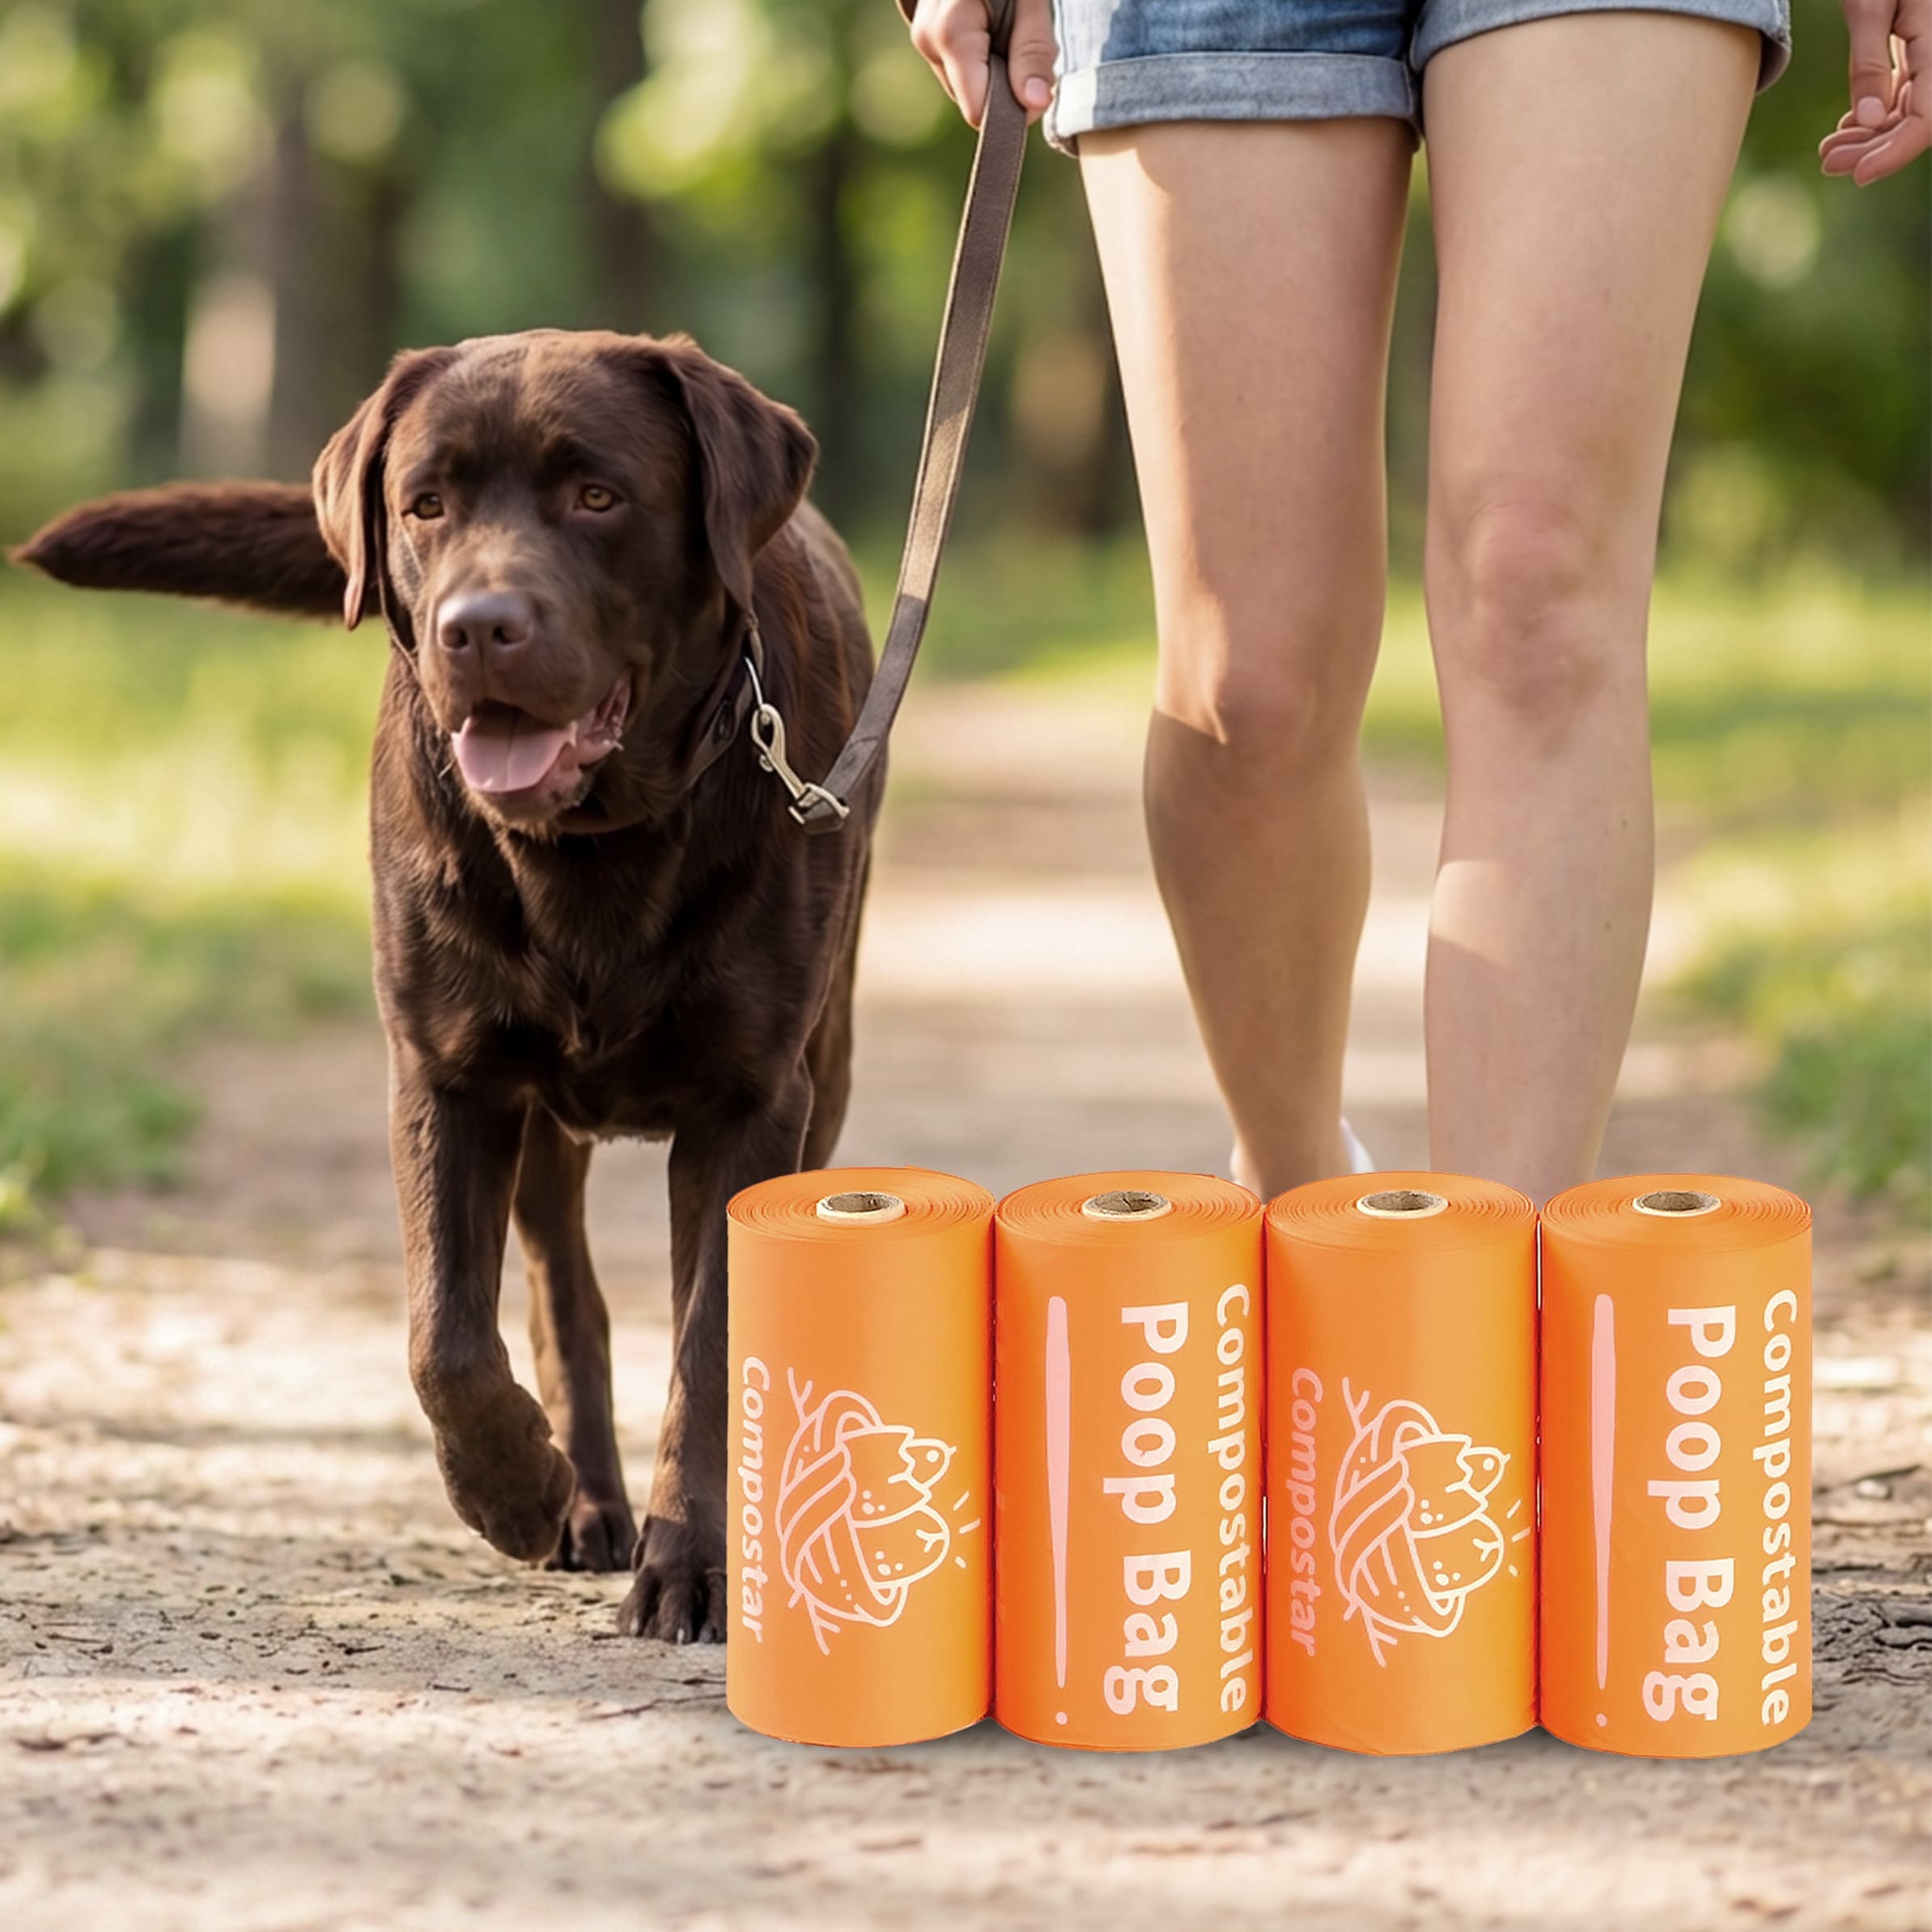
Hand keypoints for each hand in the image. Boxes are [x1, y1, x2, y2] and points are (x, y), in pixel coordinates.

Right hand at [907, 0, 1057, 128]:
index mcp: (951, 33)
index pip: (978, 110)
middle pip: (974, 100)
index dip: (1013, 110)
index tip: (1039, 90)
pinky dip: (985, 58)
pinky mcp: (926, 36)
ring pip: (968, 87)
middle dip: (1007, 84)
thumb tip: (1034, 104)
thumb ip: (1033, 51)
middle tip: (1025, 39)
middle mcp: (928, 40)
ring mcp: (923, 38)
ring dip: (997, 70)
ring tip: (1007, 25)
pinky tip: (993, 27)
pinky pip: (961, 70)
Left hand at [1821, 0, 1928, 182]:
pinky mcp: (1919, 46)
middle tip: (1828, 162)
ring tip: (1829, 150)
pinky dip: (1875, 114)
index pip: (1928, 117)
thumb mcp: (1869, 4)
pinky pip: (1905, 92)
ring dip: (1871, 136)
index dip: (1896, 152)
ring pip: (1910, 109)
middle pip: (1918, 120)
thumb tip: (1870, 121)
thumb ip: (1869, 62)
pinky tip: (1846, 126)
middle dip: (1874, 148)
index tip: (1857, 176)